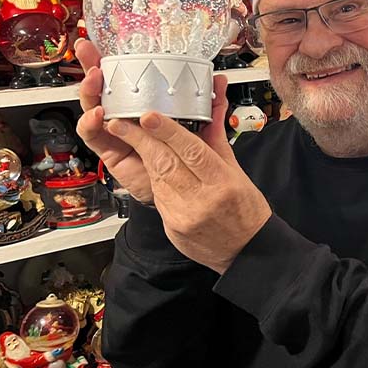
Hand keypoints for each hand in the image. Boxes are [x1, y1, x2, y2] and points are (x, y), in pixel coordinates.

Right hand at [74, 39, 232, 205]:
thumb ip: (209, 105)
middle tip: (86, 52)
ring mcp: (113, 130)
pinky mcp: (109, 149)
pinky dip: (91, 124)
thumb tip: (219, 81)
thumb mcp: (200, 127)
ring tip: (94, 81)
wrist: (183, 191)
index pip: (121, 75)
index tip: (98, 44)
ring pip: (91, 106)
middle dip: (90, 66)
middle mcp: (124, 113)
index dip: (107, 58)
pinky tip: (98, 116)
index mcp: (142, 103)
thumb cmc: (186, 157)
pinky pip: (94, 136)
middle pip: (101, 86)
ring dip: (89, 91)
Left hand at [103, 109, 272, 273]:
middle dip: (140, 140)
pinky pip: (158, 197)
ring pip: (157, 178)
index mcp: (222, 183)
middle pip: (165, 163)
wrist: (246, 250)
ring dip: (143, 157)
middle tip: (121, 123)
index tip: (149, 117)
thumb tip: (208, 116)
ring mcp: (184, 216)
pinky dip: (154, 179)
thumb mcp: (238, 174)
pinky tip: (153, 169)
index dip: (167, 131)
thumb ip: (216, 144)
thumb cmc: (246, 211)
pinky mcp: (172, 228)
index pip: (191, 151)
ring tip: (131, 139)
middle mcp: (201, 201)